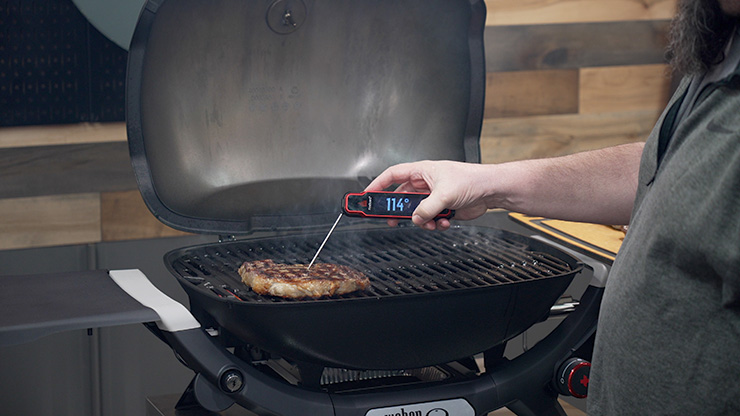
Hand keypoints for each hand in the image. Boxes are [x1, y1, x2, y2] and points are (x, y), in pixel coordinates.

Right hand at [365, 160, 493, 229]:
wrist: (490, 191)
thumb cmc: (472, 180)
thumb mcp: (444, 194)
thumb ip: (426, 209)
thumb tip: (414, 218)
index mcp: (422, 171)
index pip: (392, 175)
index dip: (378, 184)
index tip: (367, 195)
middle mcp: (425, 183)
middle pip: (402, 198)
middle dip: (399, 211)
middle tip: (392, 220)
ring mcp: (433, 196)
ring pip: (416, 212)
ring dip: (421, 220)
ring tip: (431, 222)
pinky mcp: (442, 207)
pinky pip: (429, 218)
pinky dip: (434, 223)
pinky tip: (444, 222)